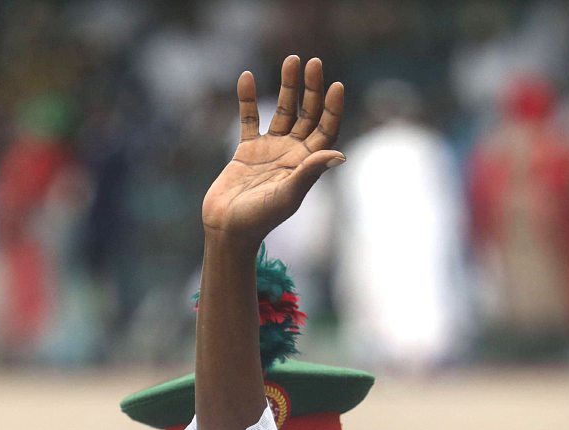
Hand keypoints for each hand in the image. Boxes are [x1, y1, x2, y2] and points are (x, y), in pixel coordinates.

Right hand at [201, 55, 344, 246]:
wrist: (228, 229)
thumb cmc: (260, 219)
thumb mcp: (288, 195)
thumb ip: (311, 172)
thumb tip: (340, 155)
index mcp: (306, 165)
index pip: (326, 131)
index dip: (333, 109)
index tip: (336, 84)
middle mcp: (292, 154)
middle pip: (307, 115)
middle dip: (311, 89)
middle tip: (313, 63)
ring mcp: (270, 150)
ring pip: (282, 111)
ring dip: (287, 87)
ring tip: (291, 60)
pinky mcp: (247, 150)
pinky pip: (249, 118)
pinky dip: (247, 99)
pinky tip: (246, 76)